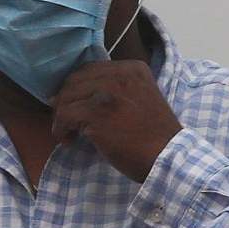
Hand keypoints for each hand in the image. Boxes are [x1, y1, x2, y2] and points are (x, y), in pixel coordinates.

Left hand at [50, 60, 183, 184]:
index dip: (78, 87)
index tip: (75, 103)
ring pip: (67, 97)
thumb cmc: (156, 136)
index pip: (92, 70)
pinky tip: (68, 140)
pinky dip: (61, 129)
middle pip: (76, 80)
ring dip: (61, 116)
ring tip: (67, 132)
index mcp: (133, 69)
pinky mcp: (96, 113)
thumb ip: (121, 89)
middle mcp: (119, 75)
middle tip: (66, 119)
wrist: (167, 158)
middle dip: (65, 100)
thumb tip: (83, 93)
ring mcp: (107, 93)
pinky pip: (65, 115)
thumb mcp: (144, 98)